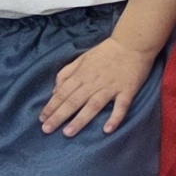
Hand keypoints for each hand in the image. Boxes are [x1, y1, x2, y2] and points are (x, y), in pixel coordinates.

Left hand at [41, 31, 156, 137]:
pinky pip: (121, 106)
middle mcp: (93, 83)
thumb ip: (66, 73)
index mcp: (81, 74)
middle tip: (46, 130)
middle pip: (73, 101)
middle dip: (59, 116)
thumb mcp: (81, 59)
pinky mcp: (127, 90)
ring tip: (68, 133)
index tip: (42, 119)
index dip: (51, 106)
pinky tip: (107, 130)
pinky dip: (115, 118)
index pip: (62, 93)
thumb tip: (54, 91)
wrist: (133, 43)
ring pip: (93, 106)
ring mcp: (111, 87)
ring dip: (80, 120)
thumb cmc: (106, 52)